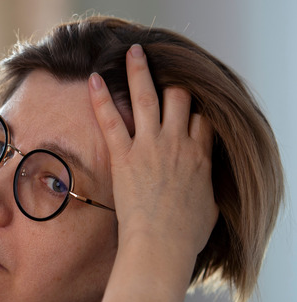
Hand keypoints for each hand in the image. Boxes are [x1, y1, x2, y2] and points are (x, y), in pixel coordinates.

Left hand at [89, 44, 217, 258]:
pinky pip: (111, 119)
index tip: (186, 111)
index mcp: (201, 157)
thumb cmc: (185, 237)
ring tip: (133, 53)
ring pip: (148, 97)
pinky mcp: (125, 155)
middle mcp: (178, 144)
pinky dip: (102, 97)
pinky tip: (94, 79)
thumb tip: (203, 191)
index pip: (203, 120)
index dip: (195, 113)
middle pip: (181, 99)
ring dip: (140, 71)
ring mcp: (151, 147)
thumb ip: (206, 191)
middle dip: (172, 85)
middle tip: (162, 74)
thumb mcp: (209, 210)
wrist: (162, 246)